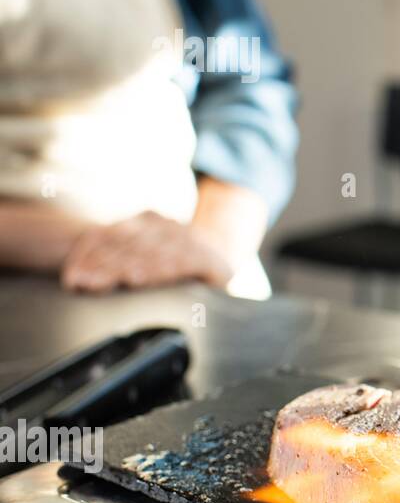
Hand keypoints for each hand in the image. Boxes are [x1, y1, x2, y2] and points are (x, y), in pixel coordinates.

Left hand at [61, 211, 234, 291]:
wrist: (227, 257)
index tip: (70, 276)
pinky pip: (177, 263)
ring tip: (100, 281)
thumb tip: (76, 277)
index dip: (87, 254)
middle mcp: (165, 226)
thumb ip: (120, 258)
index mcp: (147, 221)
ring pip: (148, 253)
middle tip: (78, 281)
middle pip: (126, 245)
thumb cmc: (180, 261)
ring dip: (122, 268)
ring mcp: (187, 239)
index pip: (110, 234)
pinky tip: (138, 278)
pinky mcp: (205, 258)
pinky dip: (156, 270)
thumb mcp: (150, 254)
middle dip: (99, 265)